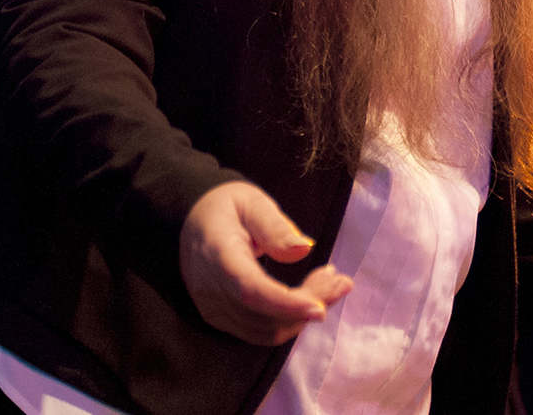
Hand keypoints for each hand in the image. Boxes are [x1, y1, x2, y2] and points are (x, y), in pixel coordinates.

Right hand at [178, 181, 352, 344]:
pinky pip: (261, 331)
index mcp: (217, 254)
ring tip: (330, 284)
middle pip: (264, 316)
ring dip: (304, 315)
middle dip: (310, 303)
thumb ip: (274, 226)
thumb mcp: (251, 202)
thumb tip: (304, 250)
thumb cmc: (225, 206)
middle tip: (341, 281)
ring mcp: (213, 309)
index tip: (321, 308)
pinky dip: (290, 319)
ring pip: (267, 330)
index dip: (286, 304)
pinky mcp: (221, 318)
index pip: (250, 290)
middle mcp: (210, 290)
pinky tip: (309, 296)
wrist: (190, 221)